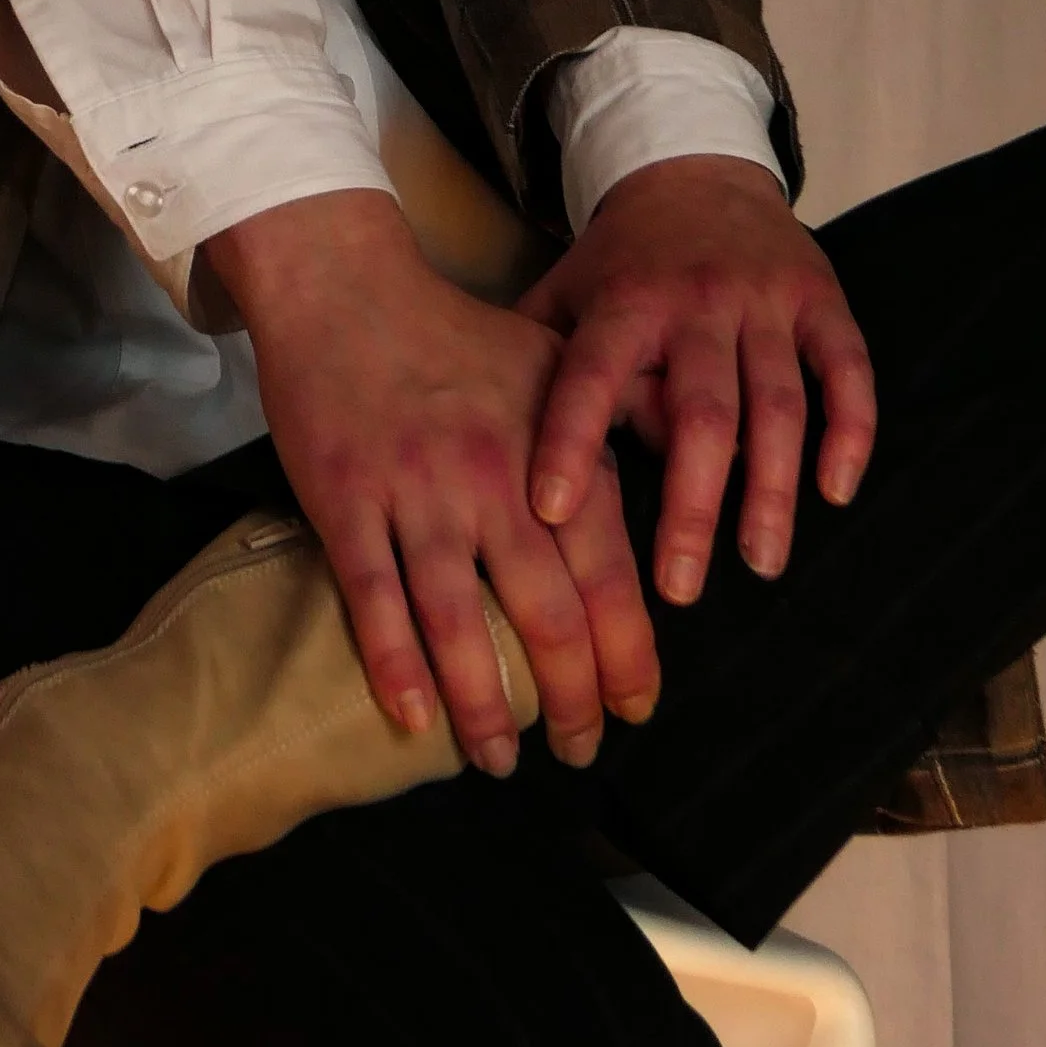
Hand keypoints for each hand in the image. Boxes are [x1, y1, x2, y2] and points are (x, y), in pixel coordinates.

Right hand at [210, 188, 660, 775]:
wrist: (345, 283)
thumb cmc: (454, 331)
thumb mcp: (556, 358)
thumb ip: (625, 411)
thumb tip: (700, 447)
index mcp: (553, 452)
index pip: (608, 574)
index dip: (628, 653)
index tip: (636, 707)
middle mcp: (494, 479)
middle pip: (546, 615)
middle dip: (570, 699)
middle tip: (578, 752)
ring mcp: (416, 492)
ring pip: (459, 623)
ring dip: (484, 706)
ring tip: (497, 763)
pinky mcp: (345, 500)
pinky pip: (374, 598)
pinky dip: (395, 666)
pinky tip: (414, 720)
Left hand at [519, 156, 876, 607]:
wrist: (697, 170)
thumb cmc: (621, 261)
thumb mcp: (564, 290)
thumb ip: (531, 361)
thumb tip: (473, 450)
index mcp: (624, 302)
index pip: (590, 376)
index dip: (570, 442)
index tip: (552, 514)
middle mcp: (697, 301)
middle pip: (700, 413)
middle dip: (691, 505)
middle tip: (679, 589)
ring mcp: (766, 300)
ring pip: (777, 404)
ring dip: (772, 490)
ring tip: (760, 564)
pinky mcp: (822, 300)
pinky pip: (846, 370)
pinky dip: (848, 432)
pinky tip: (834, 492)